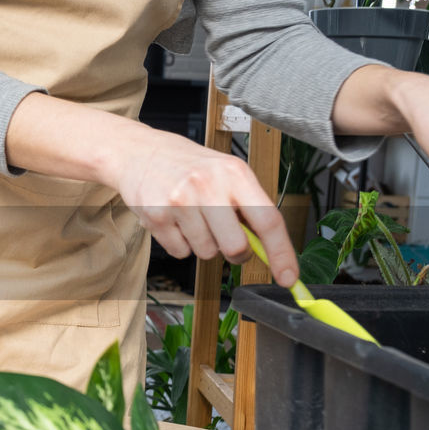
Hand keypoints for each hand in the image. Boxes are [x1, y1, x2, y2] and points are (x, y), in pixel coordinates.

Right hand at [99, 125, 298, 286]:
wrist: (139, 151)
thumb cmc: (189, 166)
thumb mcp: (225, 173)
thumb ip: (247, 206)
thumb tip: (267, 247)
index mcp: (234, 172)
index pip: (268, 220)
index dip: (281, 254)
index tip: (288, 278)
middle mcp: (208, 185)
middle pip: (236, 246)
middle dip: (235, 251)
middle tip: (225, 236)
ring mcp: (180, 201)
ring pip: (207, 252)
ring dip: (203, 243)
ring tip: (191, 217)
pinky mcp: (156, 216)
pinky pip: (180, 252)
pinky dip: (180, 243)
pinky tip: (174, 220)